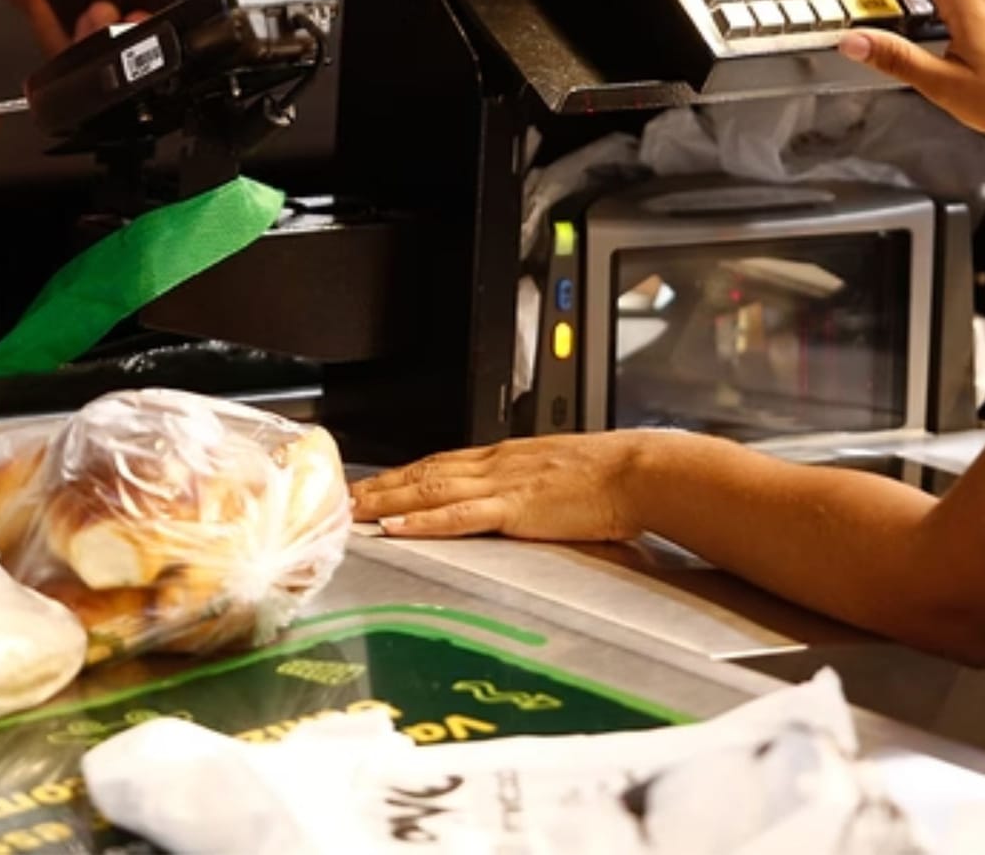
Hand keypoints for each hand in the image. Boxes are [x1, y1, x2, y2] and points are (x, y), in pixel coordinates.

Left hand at [350, 433, 656, 540]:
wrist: (639, 471)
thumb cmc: (612, 477)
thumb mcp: (561, 473)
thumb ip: (533, 485)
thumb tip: (522, 499)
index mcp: (508, 457)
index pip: (442, 462)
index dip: (404, 474)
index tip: (375, 483)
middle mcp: (497, 464)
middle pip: (425, 472)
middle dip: (382, 485)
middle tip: (344, 496)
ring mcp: (503, 484)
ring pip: (430, 490)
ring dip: (388, 501)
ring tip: (354, 510)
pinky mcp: (515, 508)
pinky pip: (459, 515)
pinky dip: (423, 521)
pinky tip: (397, 527)